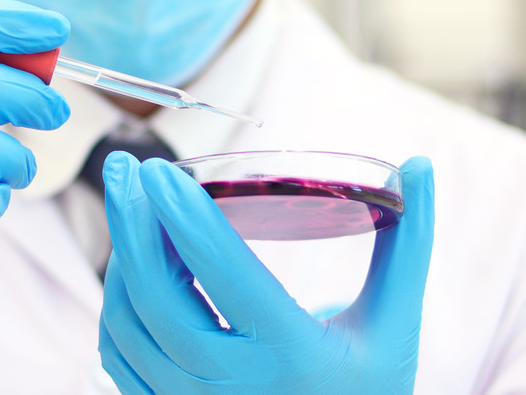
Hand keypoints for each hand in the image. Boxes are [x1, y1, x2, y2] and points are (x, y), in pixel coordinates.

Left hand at [99, 152, 433, 393]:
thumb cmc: (368, 389)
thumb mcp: (394, 323)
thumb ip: (408, 242)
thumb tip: (420, 165)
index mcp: (292, 355)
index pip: (224, 271)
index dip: (183, 213)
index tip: (156, 168)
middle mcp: (233, 388)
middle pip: (156, 297)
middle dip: (131, 224)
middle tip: (123, 169)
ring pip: (127, 325)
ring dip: (121, 261)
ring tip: (133, 214)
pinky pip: (120, 357)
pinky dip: (117, 305)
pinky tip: (130, 268)